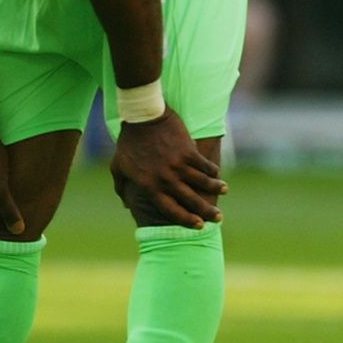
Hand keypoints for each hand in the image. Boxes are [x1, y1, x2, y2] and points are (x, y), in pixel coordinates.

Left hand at [110, 109, 225, 229]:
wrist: (142, 117)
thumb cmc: (128, 142)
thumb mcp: (118, 167)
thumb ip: (121, 188)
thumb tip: (126, 206)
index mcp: (150, 186)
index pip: (171, 210)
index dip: (186, 220)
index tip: (198, 225)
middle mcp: (166, 179)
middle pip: (191, 200)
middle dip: (207, 211)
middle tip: (218, 218)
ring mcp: (178, 165)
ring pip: (202, 182)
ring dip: (215, 188)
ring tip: (224, 191)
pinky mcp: (188, 151)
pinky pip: (204, 165)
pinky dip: (212, 170)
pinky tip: (217, 173)